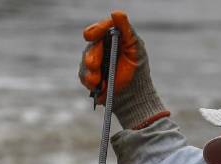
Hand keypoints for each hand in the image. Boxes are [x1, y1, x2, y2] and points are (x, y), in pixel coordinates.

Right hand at [78, 10, 166, 127]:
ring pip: (85, 63)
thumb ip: (126, 30)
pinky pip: (84, 76)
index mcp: (111, 38)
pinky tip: (96, 86)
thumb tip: (117, 13)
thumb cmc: (136, 67)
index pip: (99, 30)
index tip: (89, 36)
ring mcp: (93, 61)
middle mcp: (100, 47)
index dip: (94, 31)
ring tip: (97, 81)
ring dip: (90, 72)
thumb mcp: (135, 48)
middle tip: (94, 65)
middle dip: (92, 57)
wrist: (134, 93)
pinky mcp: (89, 75)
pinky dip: (89, 81)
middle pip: (91, 48)